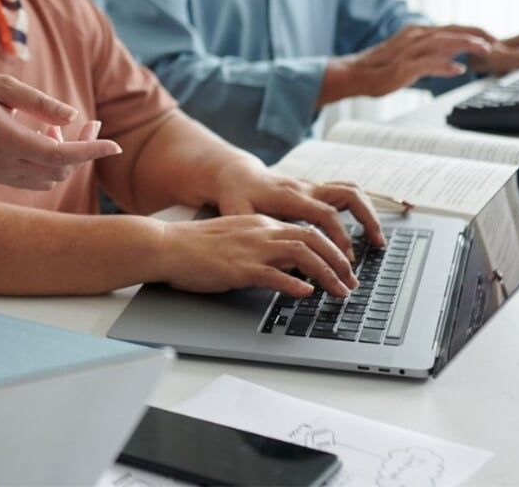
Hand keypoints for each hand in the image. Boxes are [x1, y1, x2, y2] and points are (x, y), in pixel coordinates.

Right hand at [0, 68, 119, 189]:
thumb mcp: (2, 86)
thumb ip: (39, 102)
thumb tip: (73, 116)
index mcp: (3, 139)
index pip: (59, 155)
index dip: (91, 151)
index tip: (116, 146)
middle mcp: (1, 163)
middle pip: (59, 168)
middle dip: (83, 148)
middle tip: (91, 122)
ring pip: (49, 177)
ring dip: (64, 156)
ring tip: (53, 126)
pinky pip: (34, 178)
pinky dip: (48, 162)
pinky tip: (42, 137)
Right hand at [155, 214, 356, 297]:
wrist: (167, 245)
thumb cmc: (195, 246)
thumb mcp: (236, 239)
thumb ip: (261, 247)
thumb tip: (286, 266)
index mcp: (261, 223)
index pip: (306, 231)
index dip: (331, 249)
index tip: (343, 268)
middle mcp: (261, 231)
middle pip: (313, 239)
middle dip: (338, 261)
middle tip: (351, 282)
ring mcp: (251, 249)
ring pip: (301, 255)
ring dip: (327, 274)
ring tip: (339, 291)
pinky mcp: (239, 267)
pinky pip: (273, 274)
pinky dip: (294, 284)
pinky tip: (306, 294)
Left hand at [211, 162, 385, 257]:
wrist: (237, 176)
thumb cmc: (236, 197)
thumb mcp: (237, 214)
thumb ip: (255, 233)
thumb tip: (275, 258)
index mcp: (289, 196)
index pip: (324, 214)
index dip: (339, 237)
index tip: (347, 260)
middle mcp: (306, 188)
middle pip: (348, 194)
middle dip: (367, 219)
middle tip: (377, 245)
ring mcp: (313, 186)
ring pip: (352, 190)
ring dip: (369, 213)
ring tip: (378, 240)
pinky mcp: (317, 189)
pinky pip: (346, 193)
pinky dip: (361, 209)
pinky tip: (366, 228)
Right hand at [318, 24, 492, 103]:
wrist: (354, 74)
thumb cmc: (381, 68)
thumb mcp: (413, 57)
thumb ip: (432, 54)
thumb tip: (453, 56)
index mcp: (418, 33)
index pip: (452, 28)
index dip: (474, 32)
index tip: (491, 39)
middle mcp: (415, 36)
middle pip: (452, 31)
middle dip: (477, 35)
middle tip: (496, 43)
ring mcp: (409, 50)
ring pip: (443, 43)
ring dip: (466, 45)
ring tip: (484, 50)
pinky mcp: (403, 66)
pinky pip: (428, 64)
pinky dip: (444, 66)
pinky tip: (457, 70)